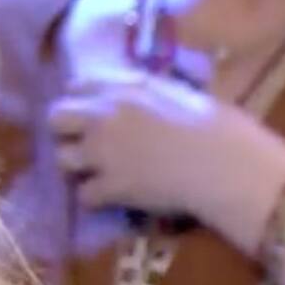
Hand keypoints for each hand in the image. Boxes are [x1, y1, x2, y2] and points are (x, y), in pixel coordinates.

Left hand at [48, 67, 284, 233]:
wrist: (228, 165)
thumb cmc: (221, 126)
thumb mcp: (180, 94)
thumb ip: (148, 92)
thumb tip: (140, 95)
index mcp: (124, 89)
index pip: (77, 85)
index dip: (81, 100)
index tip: (90, 112)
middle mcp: (103, 116)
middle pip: (55, 118)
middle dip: (65, 131)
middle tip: (86, 144)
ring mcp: (102, 152)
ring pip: (61, 158)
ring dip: (76, 166)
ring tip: (96, 173)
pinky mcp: (109, 187)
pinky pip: (83, 196)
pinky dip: (94, 199)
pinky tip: (111, 198)